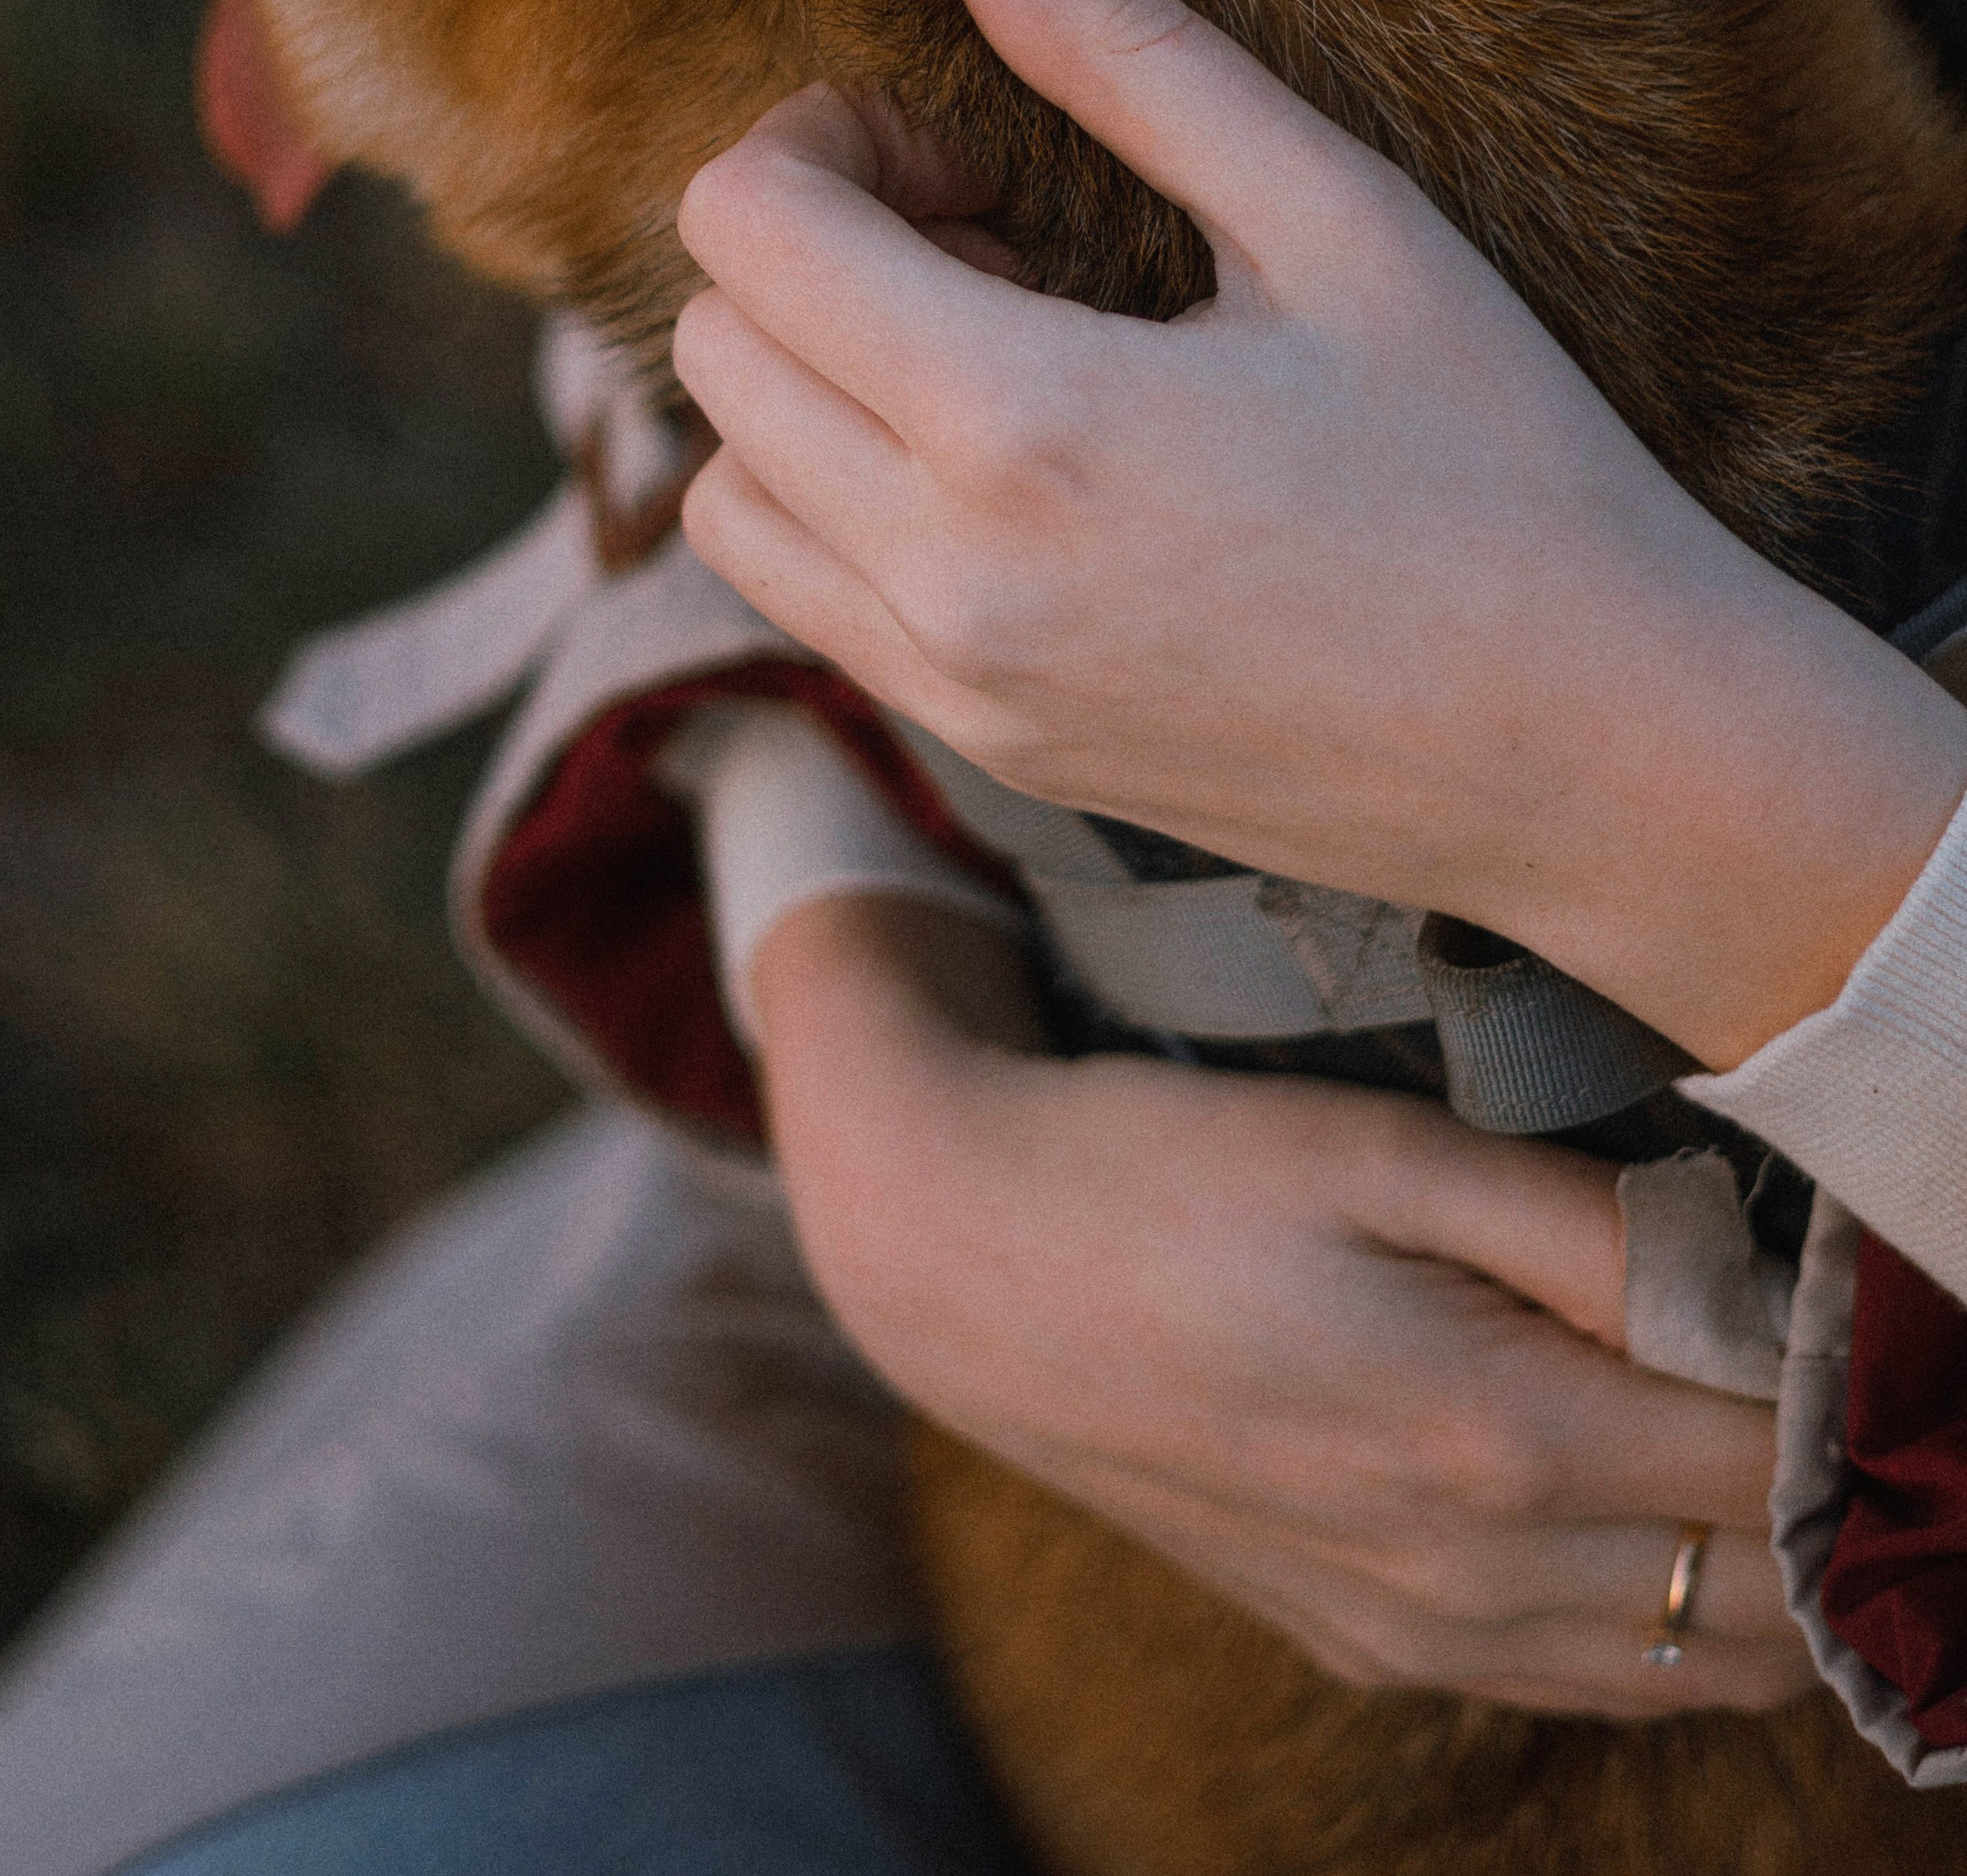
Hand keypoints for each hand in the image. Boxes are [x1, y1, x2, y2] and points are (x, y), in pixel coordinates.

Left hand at [674, 0, 1966, 1067]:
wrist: (1602, 750)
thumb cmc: (1502, 458)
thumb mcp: (1328, 210)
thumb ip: (1116, 40)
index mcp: (1021, 421)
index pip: (742, 226)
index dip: (824, 140)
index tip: (962, 153)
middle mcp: (944, 576)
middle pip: (711, 347)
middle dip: (811, 251)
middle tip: (994, 240)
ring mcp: (952, 685)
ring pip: (722, 492)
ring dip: (807, 389)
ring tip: (993, 361)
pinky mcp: (984, 751)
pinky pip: (805, 601)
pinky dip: (844, 506)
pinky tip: (1015, 475)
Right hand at [753, 891, 1811, 1716]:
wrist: (956, 1262)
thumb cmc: (1163, 1172)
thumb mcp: (1371, 1148)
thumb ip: (1582, 1228)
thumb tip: (1764, 1283)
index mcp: (1492, 1437)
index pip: (1782, 1465)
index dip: (1863, 1389)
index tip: (1884, 1302)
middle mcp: (1469, 1575)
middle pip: (1768, 1592)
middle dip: (1844, 1491)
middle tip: (1851, 1366)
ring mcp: (1414, 1631)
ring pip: (1695, 1666)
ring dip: (1773, 1570)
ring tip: (1774, 1432)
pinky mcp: (1362, 1645)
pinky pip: (1586, 1682)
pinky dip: (1670, 1623)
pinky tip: (1658, 1510)